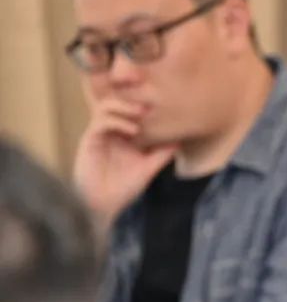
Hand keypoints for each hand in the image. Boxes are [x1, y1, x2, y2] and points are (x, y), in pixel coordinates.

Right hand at [73, 97, 176, 224]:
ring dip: (124, 106)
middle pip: (116, 101)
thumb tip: (182, 138)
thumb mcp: (150, 167)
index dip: (142, 101)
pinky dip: (117, 121)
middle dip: (132, 97)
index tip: (164, 103)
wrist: (104, 204)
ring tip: (141, 114)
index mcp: (123, 133)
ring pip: (106, 106)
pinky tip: (133, 131)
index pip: (130, 109)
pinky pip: (100, 122)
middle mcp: (111, 131)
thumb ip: (164, 153)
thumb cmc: (125, 187)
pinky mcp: (90, 141)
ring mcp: (100, 134)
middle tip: (151, 105)